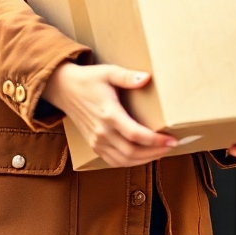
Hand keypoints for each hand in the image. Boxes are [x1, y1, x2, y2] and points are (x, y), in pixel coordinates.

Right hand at [42, 62, 177, 167]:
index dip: (155, 140)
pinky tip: (143, 156)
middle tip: (172, 145)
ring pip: (124, 160)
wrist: (64, 89)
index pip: (135, 134)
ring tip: (162, 151)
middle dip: (155, 152)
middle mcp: (102, 132)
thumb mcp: (109, 72)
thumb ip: (128, 76)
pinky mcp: (94, 145)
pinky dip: (130, 162)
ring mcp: (97, 141)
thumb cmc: (89, 79)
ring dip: (145, 159)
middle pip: (132, 152)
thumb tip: (147, 78)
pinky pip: (113, 161)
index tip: (172, 139)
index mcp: (108, 114)